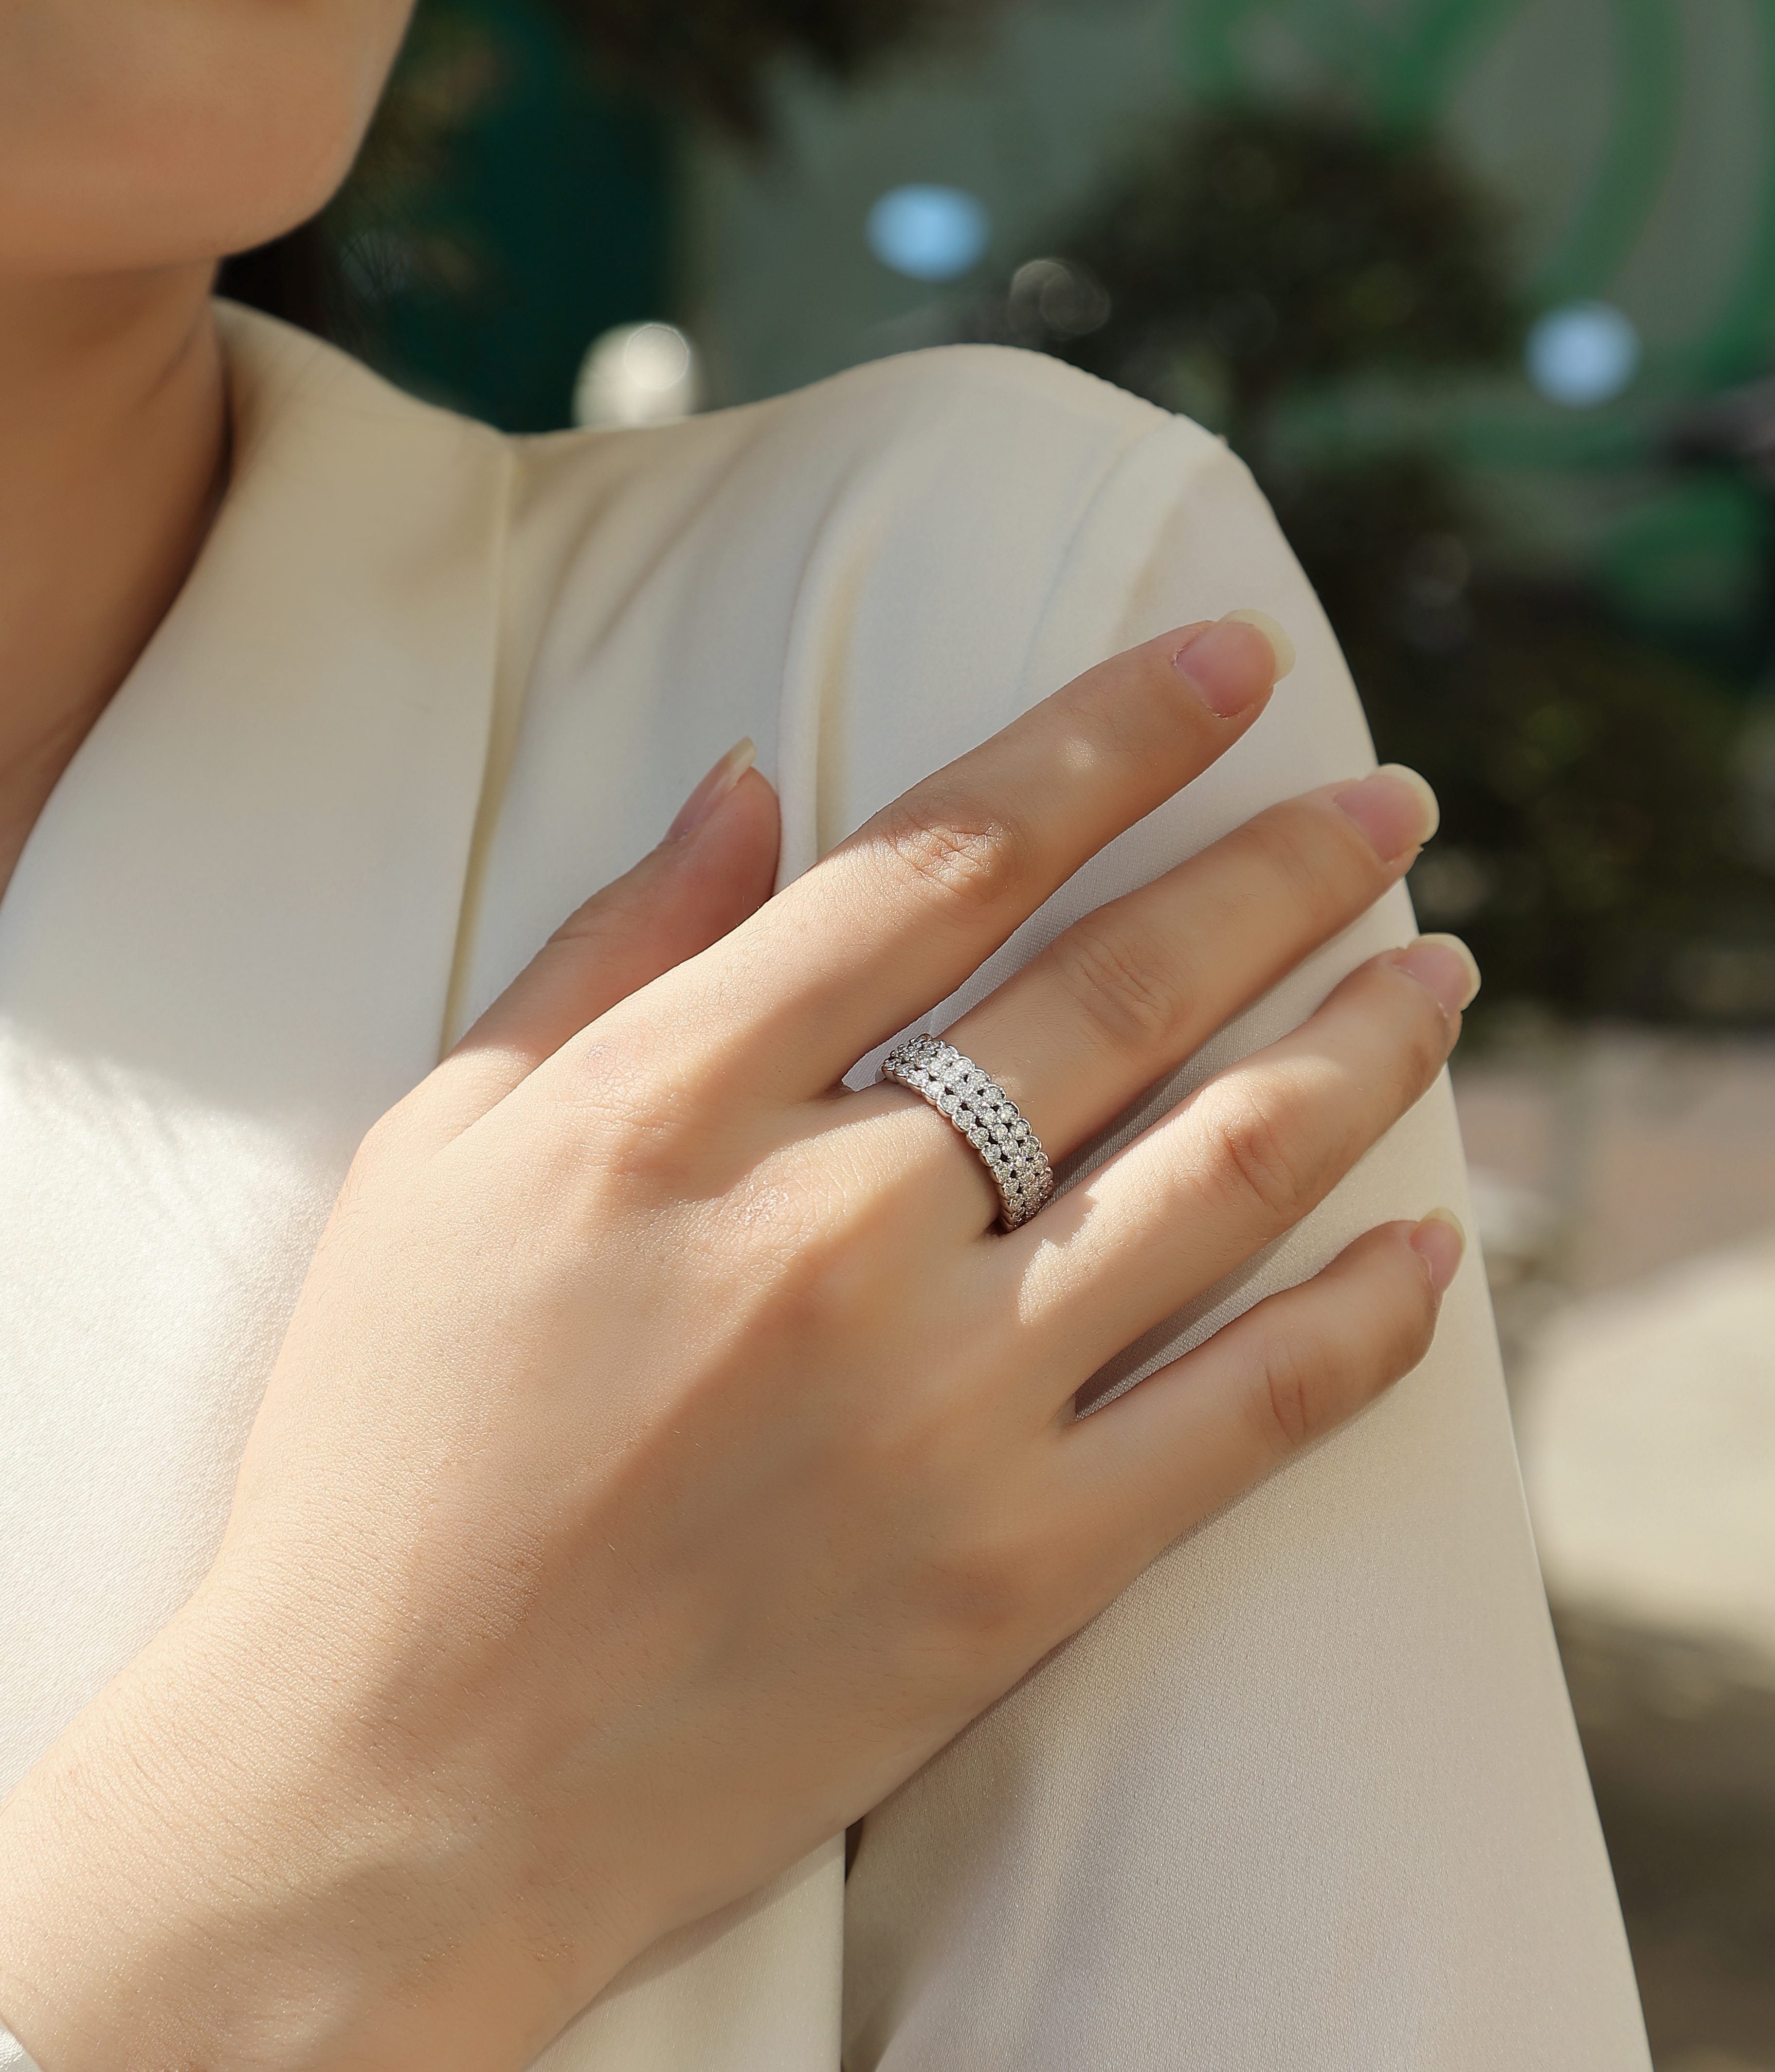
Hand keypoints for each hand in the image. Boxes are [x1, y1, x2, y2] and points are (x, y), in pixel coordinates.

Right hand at [0, 618, 1472, 2071]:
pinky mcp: (1015, 1571)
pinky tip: (1437, 1239)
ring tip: (1442, 972)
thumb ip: (605, 956)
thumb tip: (750, 784)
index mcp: (673, 1109)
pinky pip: (1245, 1416)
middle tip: (1393, 804)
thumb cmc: (383, 1446)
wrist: (386, 1775)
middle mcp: (833, 1232)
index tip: (1224, 670)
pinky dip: (1365, 1320)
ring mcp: (943, 1408)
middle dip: (1282, 870)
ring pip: (1223, 1174)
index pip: (944, 859)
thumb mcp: (436, 1157)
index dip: (1106, 739)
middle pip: (1118, 991)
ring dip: (1360, 1049)